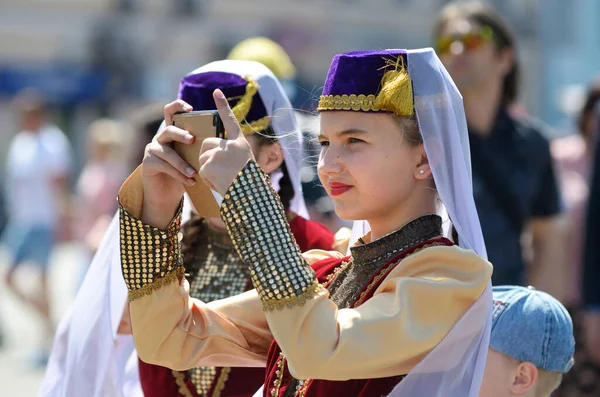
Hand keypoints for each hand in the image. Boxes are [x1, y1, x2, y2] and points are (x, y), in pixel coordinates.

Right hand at [141, 100, 195, 227]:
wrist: (167, 194)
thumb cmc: (183, 173)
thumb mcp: (192, 158)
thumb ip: (199, 147)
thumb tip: (220, 141)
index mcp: (172, 133)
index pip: (170, 112)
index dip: (178, 106)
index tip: (191, 108)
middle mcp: (160, 138)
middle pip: (168, 130)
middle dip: (181, 134)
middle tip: (192, 140)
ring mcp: (152, 150)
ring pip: (167, 152)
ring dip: (182, 163)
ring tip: (193, 172)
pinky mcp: (148, 163)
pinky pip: (165, 166)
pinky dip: (178, 174)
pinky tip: (190, 181)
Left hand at [198, 90, 254, 195]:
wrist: (250, 196)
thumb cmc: (249, 184)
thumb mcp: (243, 164)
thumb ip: (229, 155)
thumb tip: (209, 155)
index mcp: (240, 143)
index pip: (230, 121)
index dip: (223, 106)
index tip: (216, 91)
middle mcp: (229, 145)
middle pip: (207, 144)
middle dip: (207, 156)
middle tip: (222, 171)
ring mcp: (218, 153)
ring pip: (202, 158)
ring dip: (208, 170)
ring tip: (223, 179)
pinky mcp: (209, 164)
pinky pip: (201, 171)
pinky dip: (207, 180)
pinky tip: (219, 184)